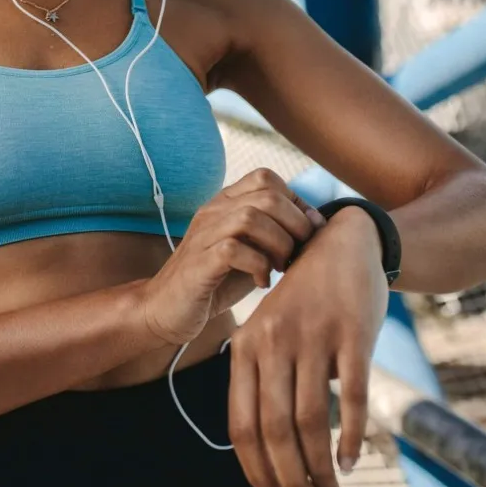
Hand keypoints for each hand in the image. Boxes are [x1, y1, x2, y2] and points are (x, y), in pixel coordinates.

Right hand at [141, 168, 324, 345]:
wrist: (168, 309)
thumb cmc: (216, 280)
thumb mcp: (249, 249)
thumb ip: (274, 232)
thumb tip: (318, 224)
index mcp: (225, 203)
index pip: (266, 177)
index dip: (296, 202)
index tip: (306, 233)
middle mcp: (212, 212)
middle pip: (266, 195)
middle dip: (295, 225)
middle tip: (298, 253)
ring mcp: (202, 236)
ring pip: (250, 218)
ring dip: (278, 244)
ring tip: (280, 267)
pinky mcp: (197, 263)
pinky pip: (233, 250)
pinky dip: (258, 267)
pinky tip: (262, 283)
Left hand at [228, 206, 388, 486]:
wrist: (340, 244)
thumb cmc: (303, 300)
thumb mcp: (269, 331)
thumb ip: (261, 378)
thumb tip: (263, 446)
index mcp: (244, 346)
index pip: (241, 424)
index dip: (256, 468)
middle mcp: (272, 343)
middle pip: (276, 430)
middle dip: (291, 478)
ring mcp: (312, 338)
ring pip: (311, 421)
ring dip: (320, 467)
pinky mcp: (351, 335)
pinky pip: (350, 396)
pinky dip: (351, 436)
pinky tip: (351, 459)